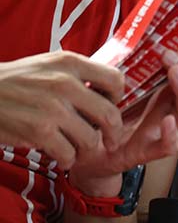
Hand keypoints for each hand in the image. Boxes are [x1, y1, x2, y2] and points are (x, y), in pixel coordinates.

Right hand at [0, 52, 124, 165]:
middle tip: (109, 141)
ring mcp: (53, 108)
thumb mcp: (48, 65)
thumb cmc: (15, 81)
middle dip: (113, 134)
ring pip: (91, 139)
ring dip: (87, 150)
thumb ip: (77, 74)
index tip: (110, 107)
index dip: (117, 98)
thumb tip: (107, 93)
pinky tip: (61, 156)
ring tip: (79, 150)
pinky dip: (68, 159)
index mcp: (70, 63)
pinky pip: (69, 154)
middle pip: (110, 115)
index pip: (116, 80)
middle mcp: (65, 83)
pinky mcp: (39, 130)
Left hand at [67, 52, 177, 196]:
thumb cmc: (106, 116)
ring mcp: (164, 132)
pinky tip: (167, 120)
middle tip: (170, 56)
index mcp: (171, 95)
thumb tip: (137, 37)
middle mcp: (173, 111)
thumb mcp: (122, 85)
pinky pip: (170, 146)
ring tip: (173, 74)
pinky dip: (172, 133)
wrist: (86, 150)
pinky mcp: (149, 151)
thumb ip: (134, 66)